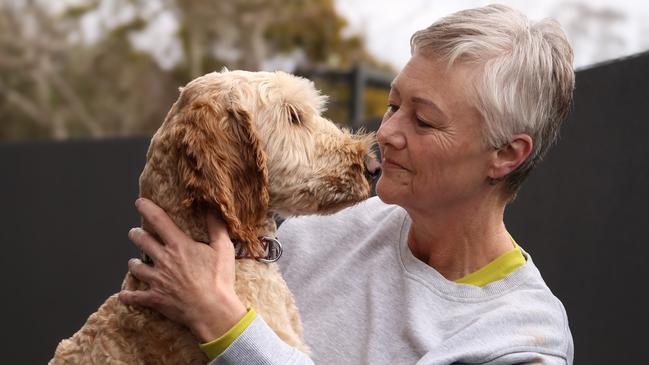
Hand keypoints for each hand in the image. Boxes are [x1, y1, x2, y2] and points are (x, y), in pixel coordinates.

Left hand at [118, 198, 246, 341]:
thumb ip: (217, 227)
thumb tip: (213, 209)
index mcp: (179, 245)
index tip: (140, 202)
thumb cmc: (220, 280)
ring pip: (135, 267)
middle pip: (141, 241)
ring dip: (134, 263)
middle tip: (135, 233)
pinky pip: (135, 297)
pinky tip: (124, 295)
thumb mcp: (224, 249)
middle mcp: (164, 260)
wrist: (213, 311)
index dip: (147, 209)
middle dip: (136, 234)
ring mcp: (157, 280)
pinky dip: (128, 296)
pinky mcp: (155, 298)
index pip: (159, 220)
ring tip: (134, 262)